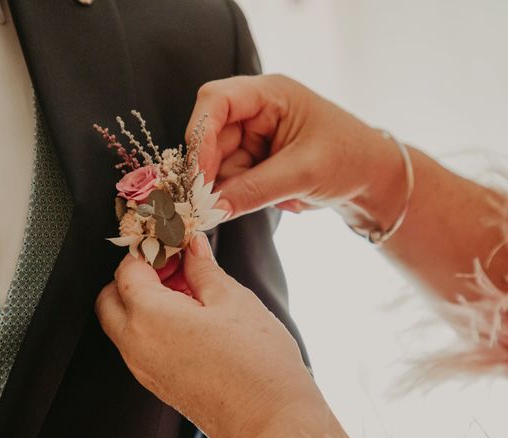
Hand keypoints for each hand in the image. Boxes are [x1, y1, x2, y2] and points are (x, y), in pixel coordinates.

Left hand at [96, 233, 315, 437]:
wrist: (272, 423)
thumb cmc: (257, 365)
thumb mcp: (232, 300)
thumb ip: (203, 268)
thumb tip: (193, 248)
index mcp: (149, 317)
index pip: (127, 270)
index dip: (149, 249)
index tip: (172, 241)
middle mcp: (136, 345)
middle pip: (111, 296)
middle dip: (136, 274)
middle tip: (174, 263)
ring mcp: (143, 368)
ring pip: (121, 321)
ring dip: (143, 298)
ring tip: (188, 288)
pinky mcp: (156, 383)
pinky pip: (138, 343)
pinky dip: (151, 322)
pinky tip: (190, 315)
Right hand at [186, 74, 405, 230]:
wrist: (374, 180)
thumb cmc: (350, 160)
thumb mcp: (304, 173)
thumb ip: (255, 190)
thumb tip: (212, 208)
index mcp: (269, 94)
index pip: (216, 101)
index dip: (200, 135)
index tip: (199, 175)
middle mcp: (255, 112)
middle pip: (211, 138)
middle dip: (212, 173)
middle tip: (213, 206)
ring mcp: (253, 138)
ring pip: (219, 165)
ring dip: (231, 189)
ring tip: (273, 199)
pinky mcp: (255, 161)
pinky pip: (232, 181)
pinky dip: (242, 196)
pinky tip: (278, 198)